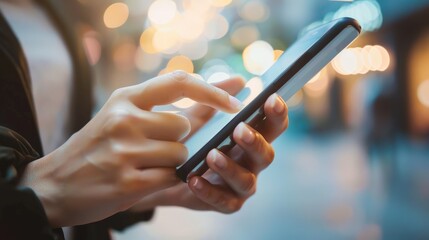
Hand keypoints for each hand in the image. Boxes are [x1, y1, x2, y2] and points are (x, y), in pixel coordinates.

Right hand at [19, 71, 242, 226]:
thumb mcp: (125, 116)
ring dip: (172, 163)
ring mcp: (124, 151)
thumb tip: (224, 89)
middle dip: (181, 140)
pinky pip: (170, 178)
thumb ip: (174, 106)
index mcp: (125, 98)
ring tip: (144, 165)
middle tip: (157, 148)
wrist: (53, 184)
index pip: (179, 82)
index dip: (213, 90)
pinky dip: (165, 180)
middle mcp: (124, 119)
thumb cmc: (98, 147)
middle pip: (184, 126)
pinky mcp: (127, 183)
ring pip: (180, 154)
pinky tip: (142, 180)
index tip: (235, 101)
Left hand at [130, 77, 288, 212]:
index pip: (273, 125)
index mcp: (252, 137)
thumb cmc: (192, 139)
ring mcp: (241, 184)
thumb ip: (217, 98)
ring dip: (230, 168)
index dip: (277, 113)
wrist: (166, 170)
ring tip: (211, 155)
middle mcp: (252, 161)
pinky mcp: (226, 202)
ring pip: (246, 181)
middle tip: (238, 129)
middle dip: (254, 141)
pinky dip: (209, 191)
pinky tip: (193, 179)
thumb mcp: (200, 116)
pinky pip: (223, 201)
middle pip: (266, 154)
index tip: (271, 99)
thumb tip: (239, 79)